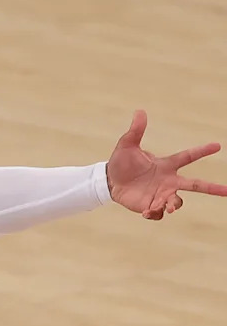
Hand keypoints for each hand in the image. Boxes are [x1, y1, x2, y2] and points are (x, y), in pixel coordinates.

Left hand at [106, 110, 226, 219]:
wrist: (109, 181)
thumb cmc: (121, 162)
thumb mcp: (127, 145)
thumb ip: (135, 131)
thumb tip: (139, 111)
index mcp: (166, 165)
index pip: (188, 157)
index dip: (202, 151)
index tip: (218, 146)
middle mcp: (168, 181)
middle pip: (195, 185)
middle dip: (213, 188)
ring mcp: (161, 195)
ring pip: (177, 202)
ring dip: (174, 205)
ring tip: (168, 207)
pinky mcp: (151, 206)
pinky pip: (159, 213)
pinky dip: (156, 213)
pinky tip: (147, 212)